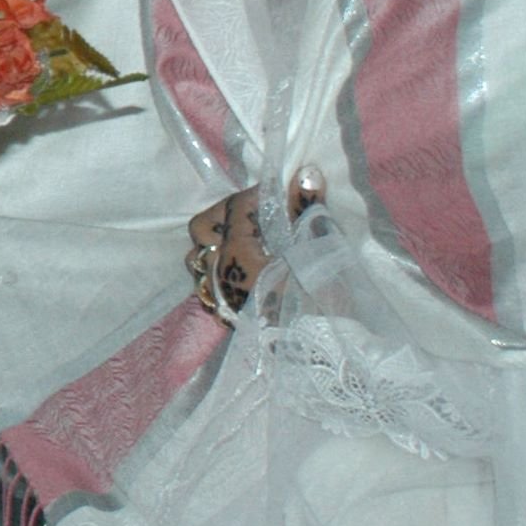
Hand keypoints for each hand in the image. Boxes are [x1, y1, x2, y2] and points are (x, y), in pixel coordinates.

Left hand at [186, 170, 323, 319]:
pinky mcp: (227, 316)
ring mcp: (219, 297)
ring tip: (248, 238)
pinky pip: (208, 282)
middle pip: (202, 229)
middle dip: (227, 213)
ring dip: (218, 242)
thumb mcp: (320, 250)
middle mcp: (219, 275)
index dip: (258, 195)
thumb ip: (308, 210)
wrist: (325, 353)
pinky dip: (220, 267)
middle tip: (257, 212)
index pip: (236, 209)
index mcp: (237, 256)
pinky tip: (245, 265)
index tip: (280, 192)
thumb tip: (305, 173)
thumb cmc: (324, 300)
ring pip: (200, 257)